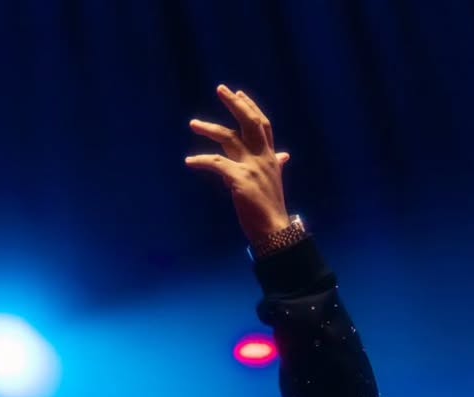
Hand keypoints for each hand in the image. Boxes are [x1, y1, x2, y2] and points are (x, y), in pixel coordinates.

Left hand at [185, 84, 291, 247]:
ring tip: (193, 123)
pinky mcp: (240, 180)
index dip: (250, 107)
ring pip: (229, 138)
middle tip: (221, 89)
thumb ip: (276, 165)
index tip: (238, 93)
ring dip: (209, 128)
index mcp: (270, 157)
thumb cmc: (271, 208)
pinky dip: (201, 160)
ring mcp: (252, 167)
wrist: (274, 229)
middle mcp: (263, 157)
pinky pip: (216, 163)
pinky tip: (189, 161)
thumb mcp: (275, 181)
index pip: (262, 124)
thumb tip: (284, 156)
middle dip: (235, 104)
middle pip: (249, 122)